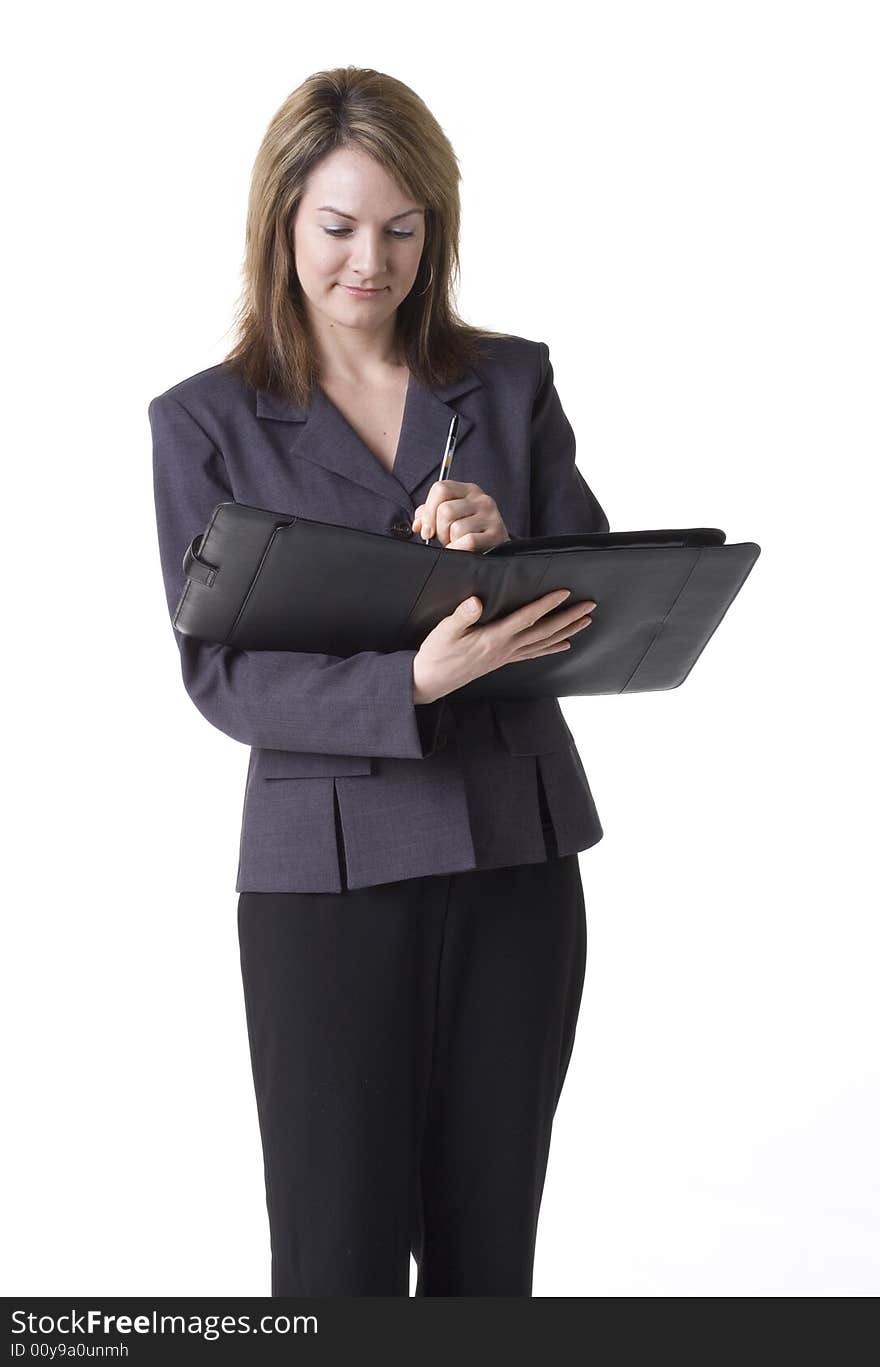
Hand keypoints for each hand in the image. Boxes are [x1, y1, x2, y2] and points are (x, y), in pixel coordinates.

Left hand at [411, 480, 509, 551]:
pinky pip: (468, 541)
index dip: (428, 511)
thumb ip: (430, 515)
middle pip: (445, 510)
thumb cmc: (470, 531)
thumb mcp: (451, 517)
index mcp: (468, 490)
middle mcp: (481, 499)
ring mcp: (491, 515)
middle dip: (439, 530)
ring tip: (458, 543)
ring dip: (451, 541)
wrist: (496, 549)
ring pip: (455, 528)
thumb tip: (417, 524)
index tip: (426, 529)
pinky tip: (462, 551)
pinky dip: (459, 549)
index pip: (440, 489)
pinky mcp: (496, 534)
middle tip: (446, 538)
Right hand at [412, 589, 597, 705]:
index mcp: (493, 638)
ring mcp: (506, 656)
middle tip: (589, 605)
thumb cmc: (436, 654)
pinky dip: (551, 648)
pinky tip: (565, 644)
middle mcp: (505, 649)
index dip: (546, 604)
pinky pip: (533, 654)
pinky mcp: (502, 661)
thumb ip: (462, 616)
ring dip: (567, 631)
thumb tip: (476, 601)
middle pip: (544, 632)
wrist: (431, 682)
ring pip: (544, 643)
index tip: (564, 592)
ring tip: (586, 621)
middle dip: (568, 618)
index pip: (526, 618)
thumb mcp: (444, 631)